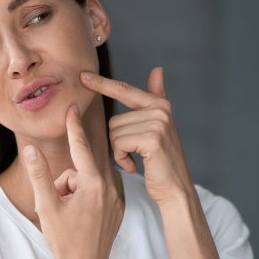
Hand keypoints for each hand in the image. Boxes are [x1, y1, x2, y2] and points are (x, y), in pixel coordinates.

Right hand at [23, 105, 123, 258]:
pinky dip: (88, 198)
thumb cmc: (64, 241)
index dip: (73, 127)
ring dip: (76, 190)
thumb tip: (30, 148)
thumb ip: (39, 174)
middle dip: (66, 181)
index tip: (72, 107)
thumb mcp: (45, 206)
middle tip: (59, 203)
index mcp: (93, 184)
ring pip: (90, 180)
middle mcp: (111, 187)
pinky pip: (101, 191)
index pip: (81, 147)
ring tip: (70, 215)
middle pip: (81, 169)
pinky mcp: (120, 207)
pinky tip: (83, 218)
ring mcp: (118, 198)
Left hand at [80, 67, 194, 205]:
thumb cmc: (163, 161)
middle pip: (114, 119)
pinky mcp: (152, 139)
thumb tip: (157, 69)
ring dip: (120, 152)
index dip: (103, 84)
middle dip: (118, 141)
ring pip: (114, 133)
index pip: (125, 90)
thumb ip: (156, 97)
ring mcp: (158, 123)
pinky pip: (119, 144)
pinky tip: (135, 166)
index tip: (82, 76)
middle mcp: (161, 110)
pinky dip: (121, 159)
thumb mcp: (159, 126)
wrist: (176, 189)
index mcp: (160, 104)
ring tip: (137, 160)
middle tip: (136, 155)